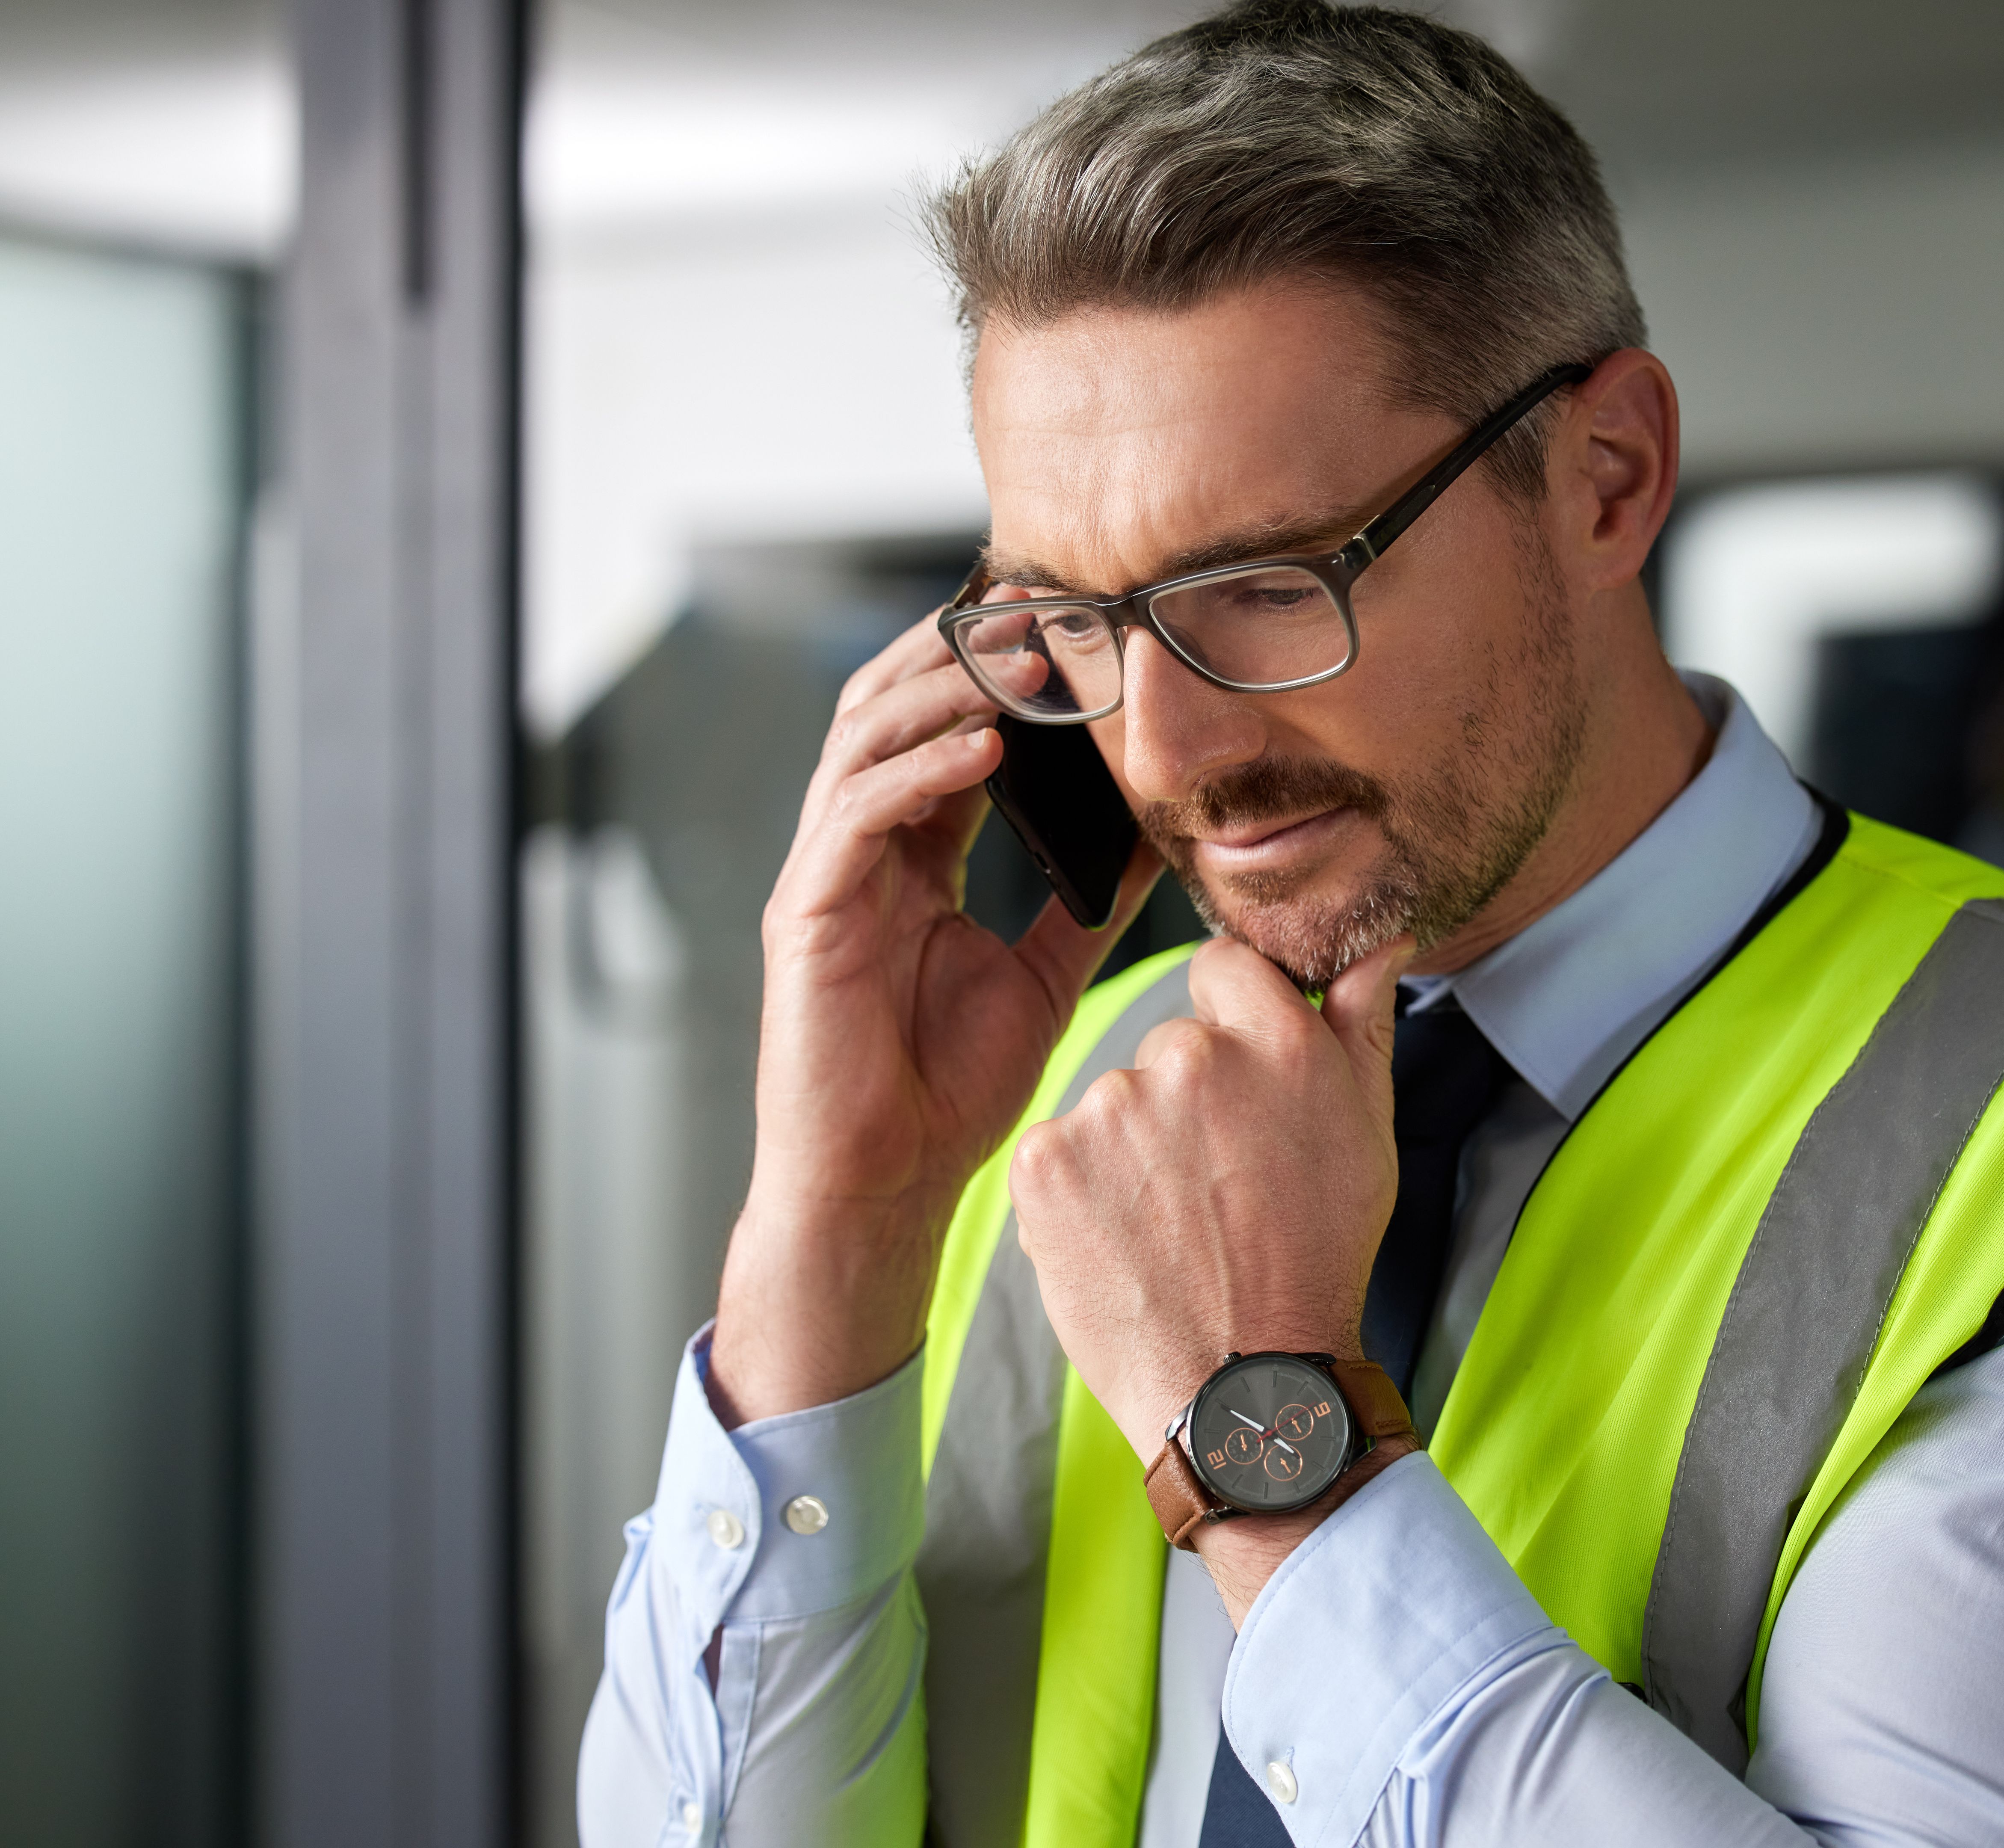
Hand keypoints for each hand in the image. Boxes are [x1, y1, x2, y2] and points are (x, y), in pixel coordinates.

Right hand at [707, 614, 1157, 1425]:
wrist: (886, 1187)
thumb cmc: (949, 1091)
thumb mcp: (1044, 973)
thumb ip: (1084, 898)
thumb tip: (1152, 831)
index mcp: (911, 856)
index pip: (945, 731)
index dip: (996, 675)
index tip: (1067, 625)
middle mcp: (860, 851)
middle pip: (891, 708)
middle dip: (961, 651)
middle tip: (1040, 605)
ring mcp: (826, 876)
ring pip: (865, 739)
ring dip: (943, 690)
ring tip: (1021, 659)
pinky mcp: (807, 913)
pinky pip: (858, 817)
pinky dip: (918, 770)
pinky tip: (983, 747)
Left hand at [1008, 933, 1415, 1615]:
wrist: (1242, 1387)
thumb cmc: (1315, 1261)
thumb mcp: (1367, 1135)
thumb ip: (1362, 1025)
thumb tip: (1377, 943)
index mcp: (1272, 1038)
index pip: (1224, 964)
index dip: (1233, 1020)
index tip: (1241, 1087)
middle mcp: (1187, 1056)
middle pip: (1170, 1038)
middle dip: (1187, 1095)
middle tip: (1217, 1181)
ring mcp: (1107, 1108)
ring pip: (1114, 1097)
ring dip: (1134, 1145)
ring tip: (1172, 1221)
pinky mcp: (1045, 1162)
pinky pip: (1060, 1148)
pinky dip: (1082, 1189)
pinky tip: (1124, 1238)